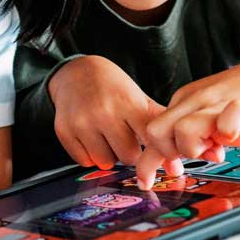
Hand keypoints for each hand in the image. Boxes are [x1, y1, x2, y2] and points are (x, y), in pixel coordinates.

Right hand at [48, 56, 181, 172]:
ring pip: (105, 162)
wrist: (76, 73)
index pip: (150, 139)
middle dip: (130, 151)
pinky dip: (90, 155)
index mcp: (127, 103)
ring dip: (109, 155)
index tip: (153, 146)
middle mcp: (104, 112)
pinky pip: (85, 161)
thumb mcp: (139, 98)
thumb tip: (175, 167)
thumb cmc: (113, 89)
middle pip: (128, 156)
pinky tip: (92, 138)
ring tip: (108, 136)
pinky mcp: (64, 131)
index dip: (154, 147)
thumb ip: (158, 129)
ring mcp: (82, 122)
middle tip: (126, 138)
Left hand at [136, 57, 239, 188]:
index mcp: (183, 102)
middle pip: (156, 131)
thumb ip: (190, 134)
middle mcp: (194, 100)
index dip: (150, 159)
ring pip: (183, 130)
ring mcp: (216, 103)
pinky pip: (227, 122)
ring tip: (218, 145)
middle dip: (170, 154)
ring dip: (196, 148)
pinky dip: (228, 132)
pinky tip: (237, 135)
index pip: (152, 131)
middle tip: (196, 155)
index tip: (148, 180)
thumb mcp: (207, 114)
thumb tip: (172, 164)